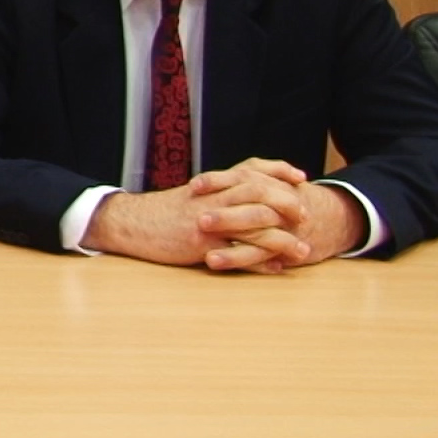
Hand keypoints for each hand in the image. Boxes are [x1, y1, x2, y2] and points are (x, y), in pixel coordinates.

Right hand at [82, 157, 312, 272]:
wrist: (131, 223)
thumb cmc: (160, 212)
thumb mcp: (190, 196)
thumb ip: (215, 192)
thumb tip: (240, 196)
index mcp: (212, 185)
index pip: (252, 169)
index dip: (278, 170)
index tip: (300, 176)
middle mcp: (213, 198)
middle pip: (260, 192)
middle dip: (288, 202)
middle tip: (306, 213)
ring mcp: (209, 220)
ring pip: (256, 224)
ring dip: (283, 238)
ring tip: (302, 249)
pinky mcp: (202, 243)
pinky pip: (239, 253)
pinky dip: (261, 262)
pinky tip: (275, 268)